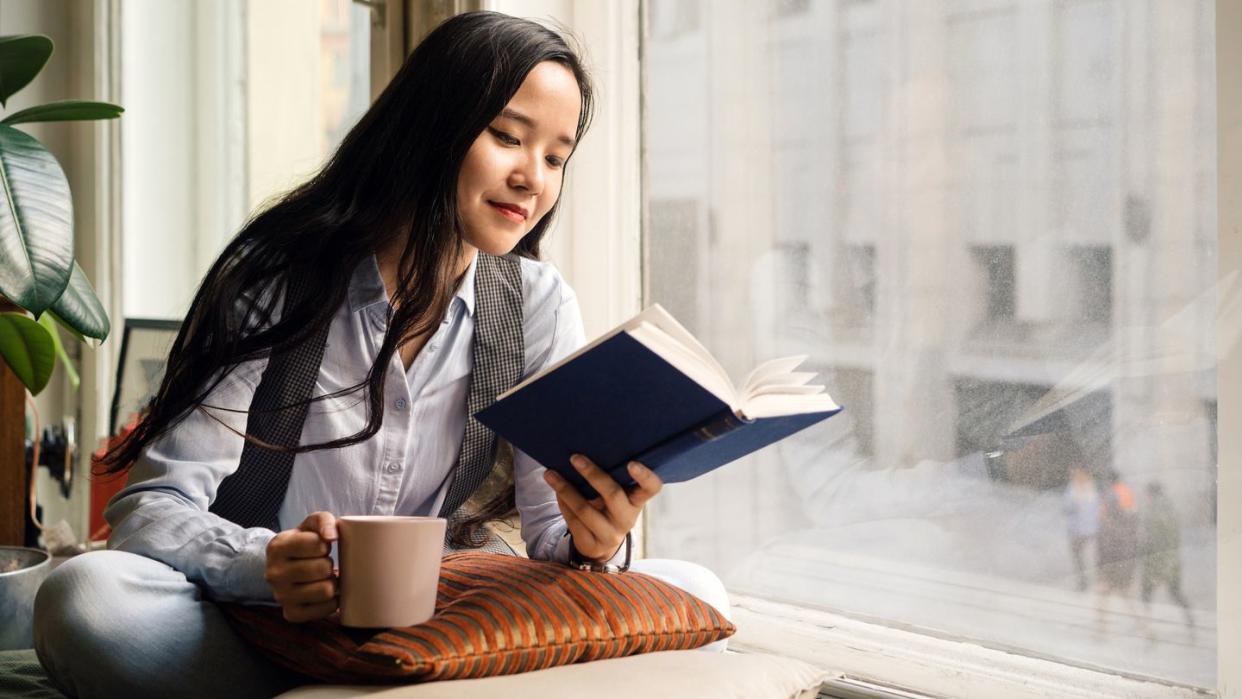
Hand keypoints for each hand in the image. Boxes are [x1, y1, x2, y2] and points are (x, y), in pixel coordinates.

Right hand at [265, 511, 338, 622]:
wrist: (284, 568)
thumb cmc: (304, 543)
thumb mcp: (309, 525)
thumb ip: (323, 520)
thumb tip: (332, 535)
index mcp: (276, 547)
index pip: (317, 544)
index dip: (325, 545)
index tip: (320, 546)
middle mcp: (273, 573)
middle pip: (322, 568)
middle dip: (329, 564)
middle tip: (323, 564)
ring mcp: (280, 596)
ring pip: (326, 590)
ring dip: (332, 583)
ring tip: (324, 578)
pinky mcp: (291, 614)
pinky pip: (326, 609)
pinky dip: (332, 601)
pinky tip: (325, 593)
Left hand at [543, 454, 662, 561]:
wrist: (602, 544)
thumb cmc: (610, 508)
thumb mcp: (619, 496)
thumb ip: (612, 479)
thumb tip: (587, 449)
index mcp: (637, 501)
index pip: (651, 488)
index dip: (644, 476)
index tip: (631, 463)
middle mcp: (627, 518)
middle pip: (613, 495)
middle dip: (592, 475)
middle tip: (575, 457)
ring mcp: (610, 534)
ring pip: (585, 510)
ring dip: (565, 489)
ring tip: (550, 473)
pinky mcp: (591, 544)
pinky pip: (573, 521)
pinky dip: (562, 503)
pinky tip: (555, 490)